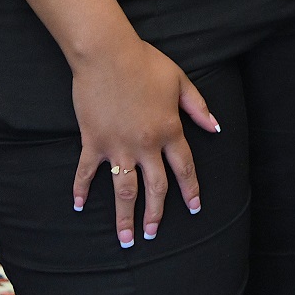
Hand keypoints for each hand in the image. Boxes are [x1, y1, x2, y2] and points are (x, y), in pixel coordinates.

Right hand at [70, 37, 219, 247]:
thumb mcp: (180, 82)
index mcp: (169, 129)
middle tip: (154, 234)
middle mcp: (146, 144)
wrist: (107, 54)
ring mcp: (118, 146)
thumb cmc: (146, 63)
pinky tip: (78, 207)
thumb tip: (216, 128)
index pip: (184, 167)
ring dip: (125, 217)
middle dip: (156, 214)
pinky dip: (81, 190)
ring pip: (124, 190)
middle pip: (155, 187)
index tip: (194, 208)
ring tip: (126, 239)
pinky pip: (86, 172)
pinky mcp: (93, 142)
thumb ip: (198, 107)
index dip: (190, 190)